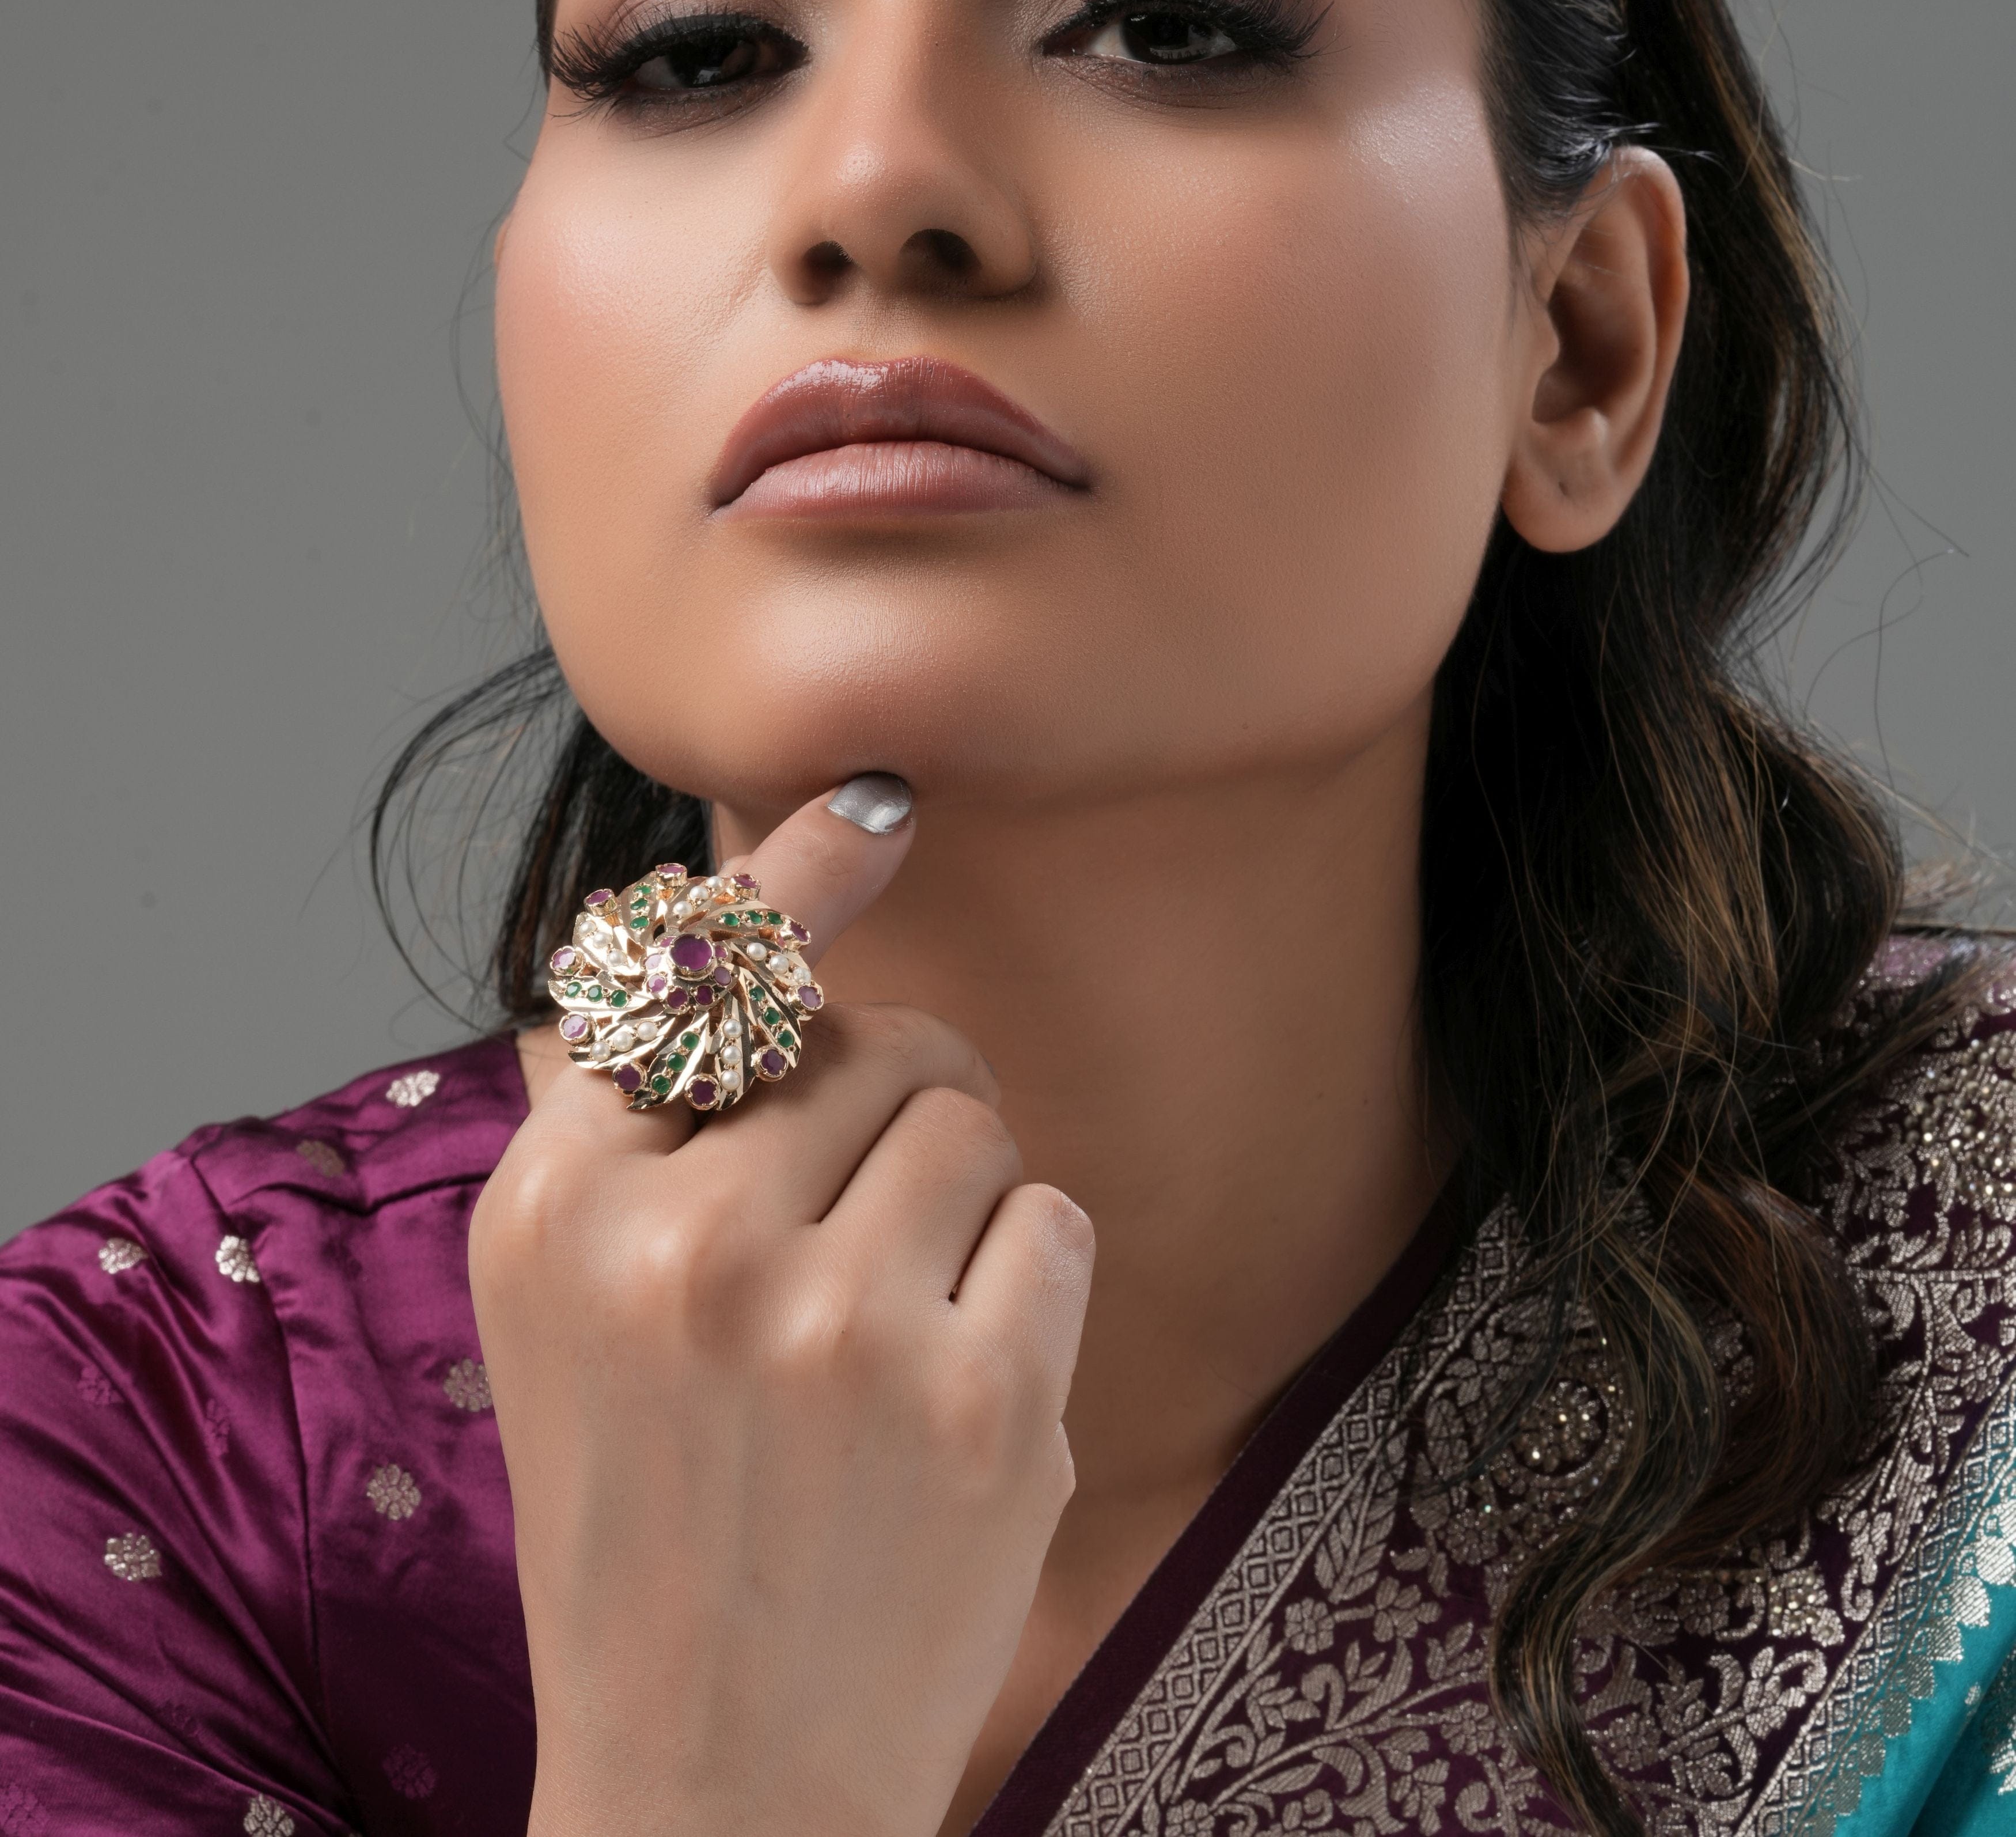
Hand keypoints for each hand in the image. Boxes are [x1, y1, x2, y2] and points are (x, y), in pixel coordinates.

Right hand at [469, 782, 1094, 1836]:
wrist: (714, 1784)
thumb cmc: (642, 1526)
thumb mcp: (556, 1318)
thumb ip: (606, 1126)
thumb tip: (656, 930)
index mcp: (555, 1212)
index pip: (693, 984)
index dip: (795, 879)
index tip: (880, 795)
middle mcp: (683, 1245)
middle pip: (874, 1042)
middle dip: (890, 1113)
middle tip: (849, 1253)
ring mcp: (834, 1322)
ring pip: (973, 1119)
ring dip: (960, 1203)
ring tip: (891, 1338)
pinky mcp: (977, 1399)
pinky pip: (1052, 1221)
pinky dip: (1026, 1290)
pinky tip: (956, 1399)